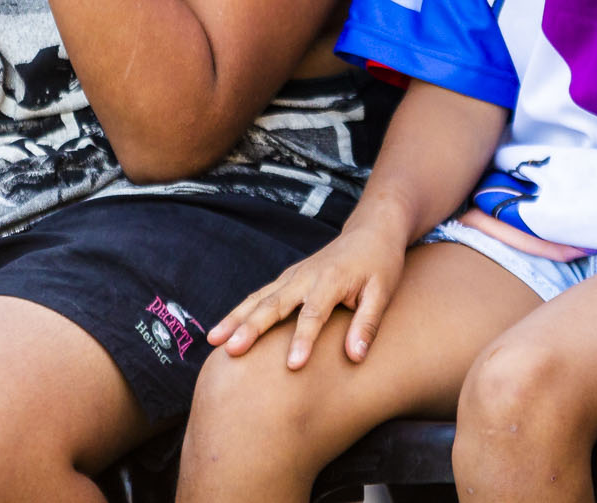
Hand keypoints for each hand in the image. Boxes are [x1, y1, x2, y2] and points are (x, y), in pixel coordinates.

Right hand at [205, 224, 407, 369]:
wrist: (371, 231)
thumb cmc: (380, 264)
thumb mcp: (383, 292)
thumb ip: (367, 324)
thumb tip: (355, 358)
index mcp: (332, 279)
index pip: (314, 313)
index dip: (303, 340)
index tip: (292, 366)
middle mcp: (306, 276)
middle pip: (274, 304)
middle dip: (252, 328)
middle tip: (233, 351)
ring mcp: (293, 276)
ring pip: (258, 298)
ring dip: (235, 319)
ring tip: (214, 341)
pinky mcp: (287, 279)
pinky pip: (258, 296)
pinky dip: (238, 312)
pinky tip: (222, 331)